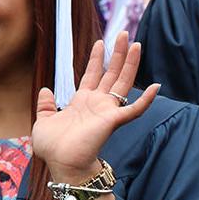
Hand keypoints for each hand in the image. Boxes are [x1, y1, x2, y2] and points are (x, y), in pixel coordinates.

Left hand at [32, 32, 159, 182]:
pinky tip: (156, 87)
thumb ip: (45, 105)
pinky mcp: (113, 121)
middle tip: (123, 34)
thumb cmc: (53, 149)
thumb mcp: (42, 122)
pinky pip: (134, 109)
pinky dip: (145, 100)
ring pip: (123, 83)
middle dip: (117, 53)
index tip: (100, 43)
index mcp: (81, 102)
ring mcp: (107, 111)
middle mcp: (97, 103)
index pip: (92, 75)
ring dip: (130, 64)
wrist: (62, 165)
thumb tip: (45, 90)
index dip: (97, 59)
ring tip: (136, 44)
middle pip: (111, 73)